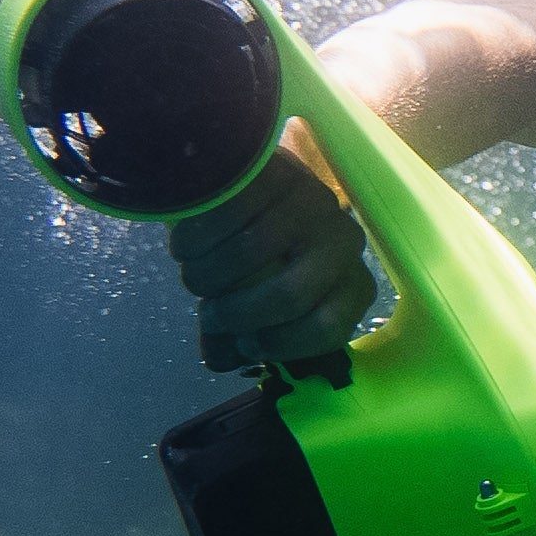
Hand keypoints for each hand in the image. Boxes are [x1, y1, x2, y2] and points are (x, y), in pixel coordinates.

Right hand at [170, 120, 374, 378]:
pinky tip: (184, 247)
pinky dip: (195, 241)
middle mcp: (345, 243)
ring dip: (207, 277)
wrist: (244, 185)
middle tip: (210, 313)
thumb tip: (223, 361)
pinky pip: (227, 218)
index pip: (328, 329)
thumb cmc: (257, 255)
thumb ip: (240, 334)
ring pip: (250, 256)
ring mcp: (316, 205)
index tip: (244, 344)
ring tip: (193, 276)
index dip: (279, 345)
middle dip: (237, 315)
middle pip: (288, 296)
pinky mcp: (281, 175)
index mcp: (351, 284)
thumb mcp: (254, 301)